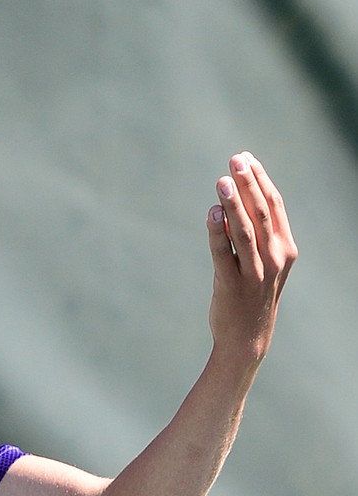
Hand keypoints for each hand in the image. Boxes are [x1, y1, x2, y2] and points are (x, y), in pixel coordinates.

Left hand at [207, 152, 295, 370]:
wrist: (248, 338)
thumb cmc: (255, 290)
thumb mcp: (267, 259)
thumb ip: (257, 228)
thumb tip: (235, 187)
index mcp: (285, 248)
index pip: (274, 206)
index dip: (260, 179)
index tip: (247, 158)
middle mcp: (273, 259)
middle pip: (261, 213)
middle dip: (248, 184)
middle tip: (236, 159)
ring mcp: (253, 273)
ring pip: (243, 232)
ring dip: (232, 204)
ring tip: (222, 181)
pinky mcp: (231, 285)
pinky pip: (223, 253)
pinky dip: (217, 232)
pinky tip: (210, 213)